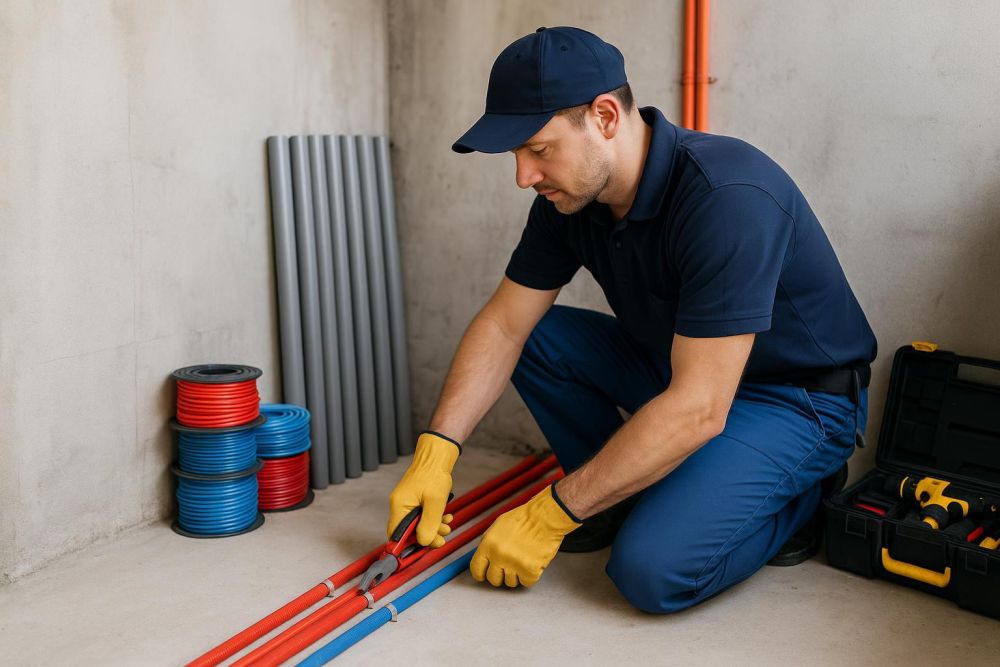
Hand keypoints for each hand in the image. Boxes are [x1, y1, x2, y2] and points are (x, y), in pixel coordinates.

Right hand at [387, 431, 459, 547]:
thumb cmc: (434, 474)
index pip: (396, 534)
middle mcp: (400, 505)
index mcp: (399, 506)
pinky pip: (423, 515)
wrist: (437, 456)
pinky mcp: (416, 500)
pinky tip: (446, 517)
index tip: (424, 549)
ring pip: (418, 524)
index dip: (409, 545)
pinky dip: (434, 518)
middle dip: (427, 536)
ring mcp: (408, 502)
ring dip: (433, 527)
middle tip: (442, 539)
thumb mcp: (435, 502)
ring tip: (447, 526)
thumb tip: (424, 542)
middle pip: (409, 531)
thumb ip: (429, 524)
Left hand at [470, 483, 580, 586]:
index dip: (481, 573)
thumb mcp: (498, 526)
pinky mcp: (530, 571)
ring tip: (524, 558)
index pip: (476, 569)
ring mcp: (514, 565)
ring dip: (517, 574)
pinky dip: (530, 575)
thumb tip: (483, 558)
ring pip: (510, 583)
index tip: (484, 575)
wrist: (546, 517)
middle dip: (501, 574)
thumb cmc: (525, 518)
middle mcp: (499, 556)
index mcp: (488, 544)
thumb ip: (488, 543)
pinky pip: (526, 583)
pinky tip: (532, 561)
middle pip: (493, 579)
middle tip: (510, 565)